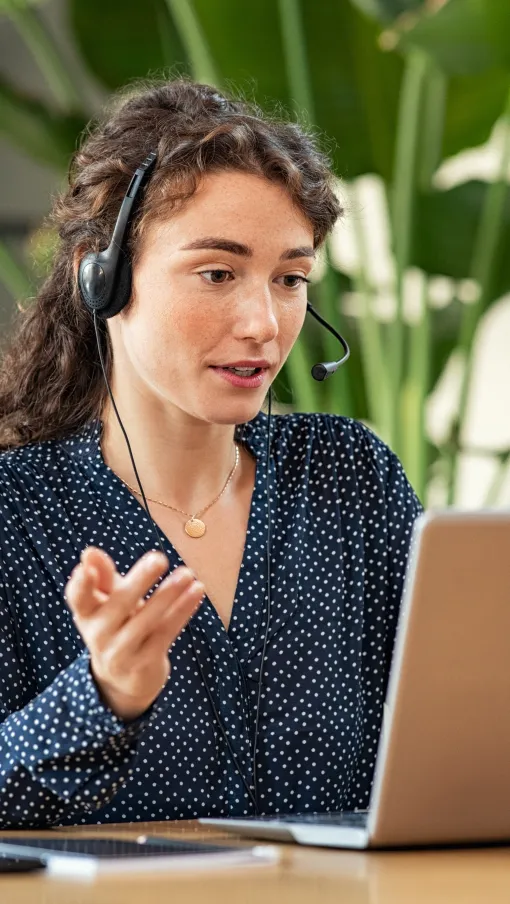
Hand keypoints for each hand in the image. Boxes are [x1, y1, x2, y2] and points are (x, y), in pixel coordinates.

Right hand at [65, 546, 204, 720]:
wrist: (124, 679)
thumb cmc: (117, 625)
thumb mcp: (107, 602)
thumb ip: (103, 577)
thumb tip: (90, 552)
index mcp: (86, 614)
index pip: (78, 598)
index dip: (80, 584)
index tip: (85, 568)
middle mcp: (98, 635)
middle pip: (119, 604)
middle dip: (140, 581)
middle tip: (159, 558)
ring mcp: (121, 652)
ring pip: (146, 620)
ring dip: (168, 595)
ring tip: (187, 573)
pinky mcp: (145, 663)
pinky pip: (166, 632)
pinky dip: (182, 610)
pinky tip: (197, 591)